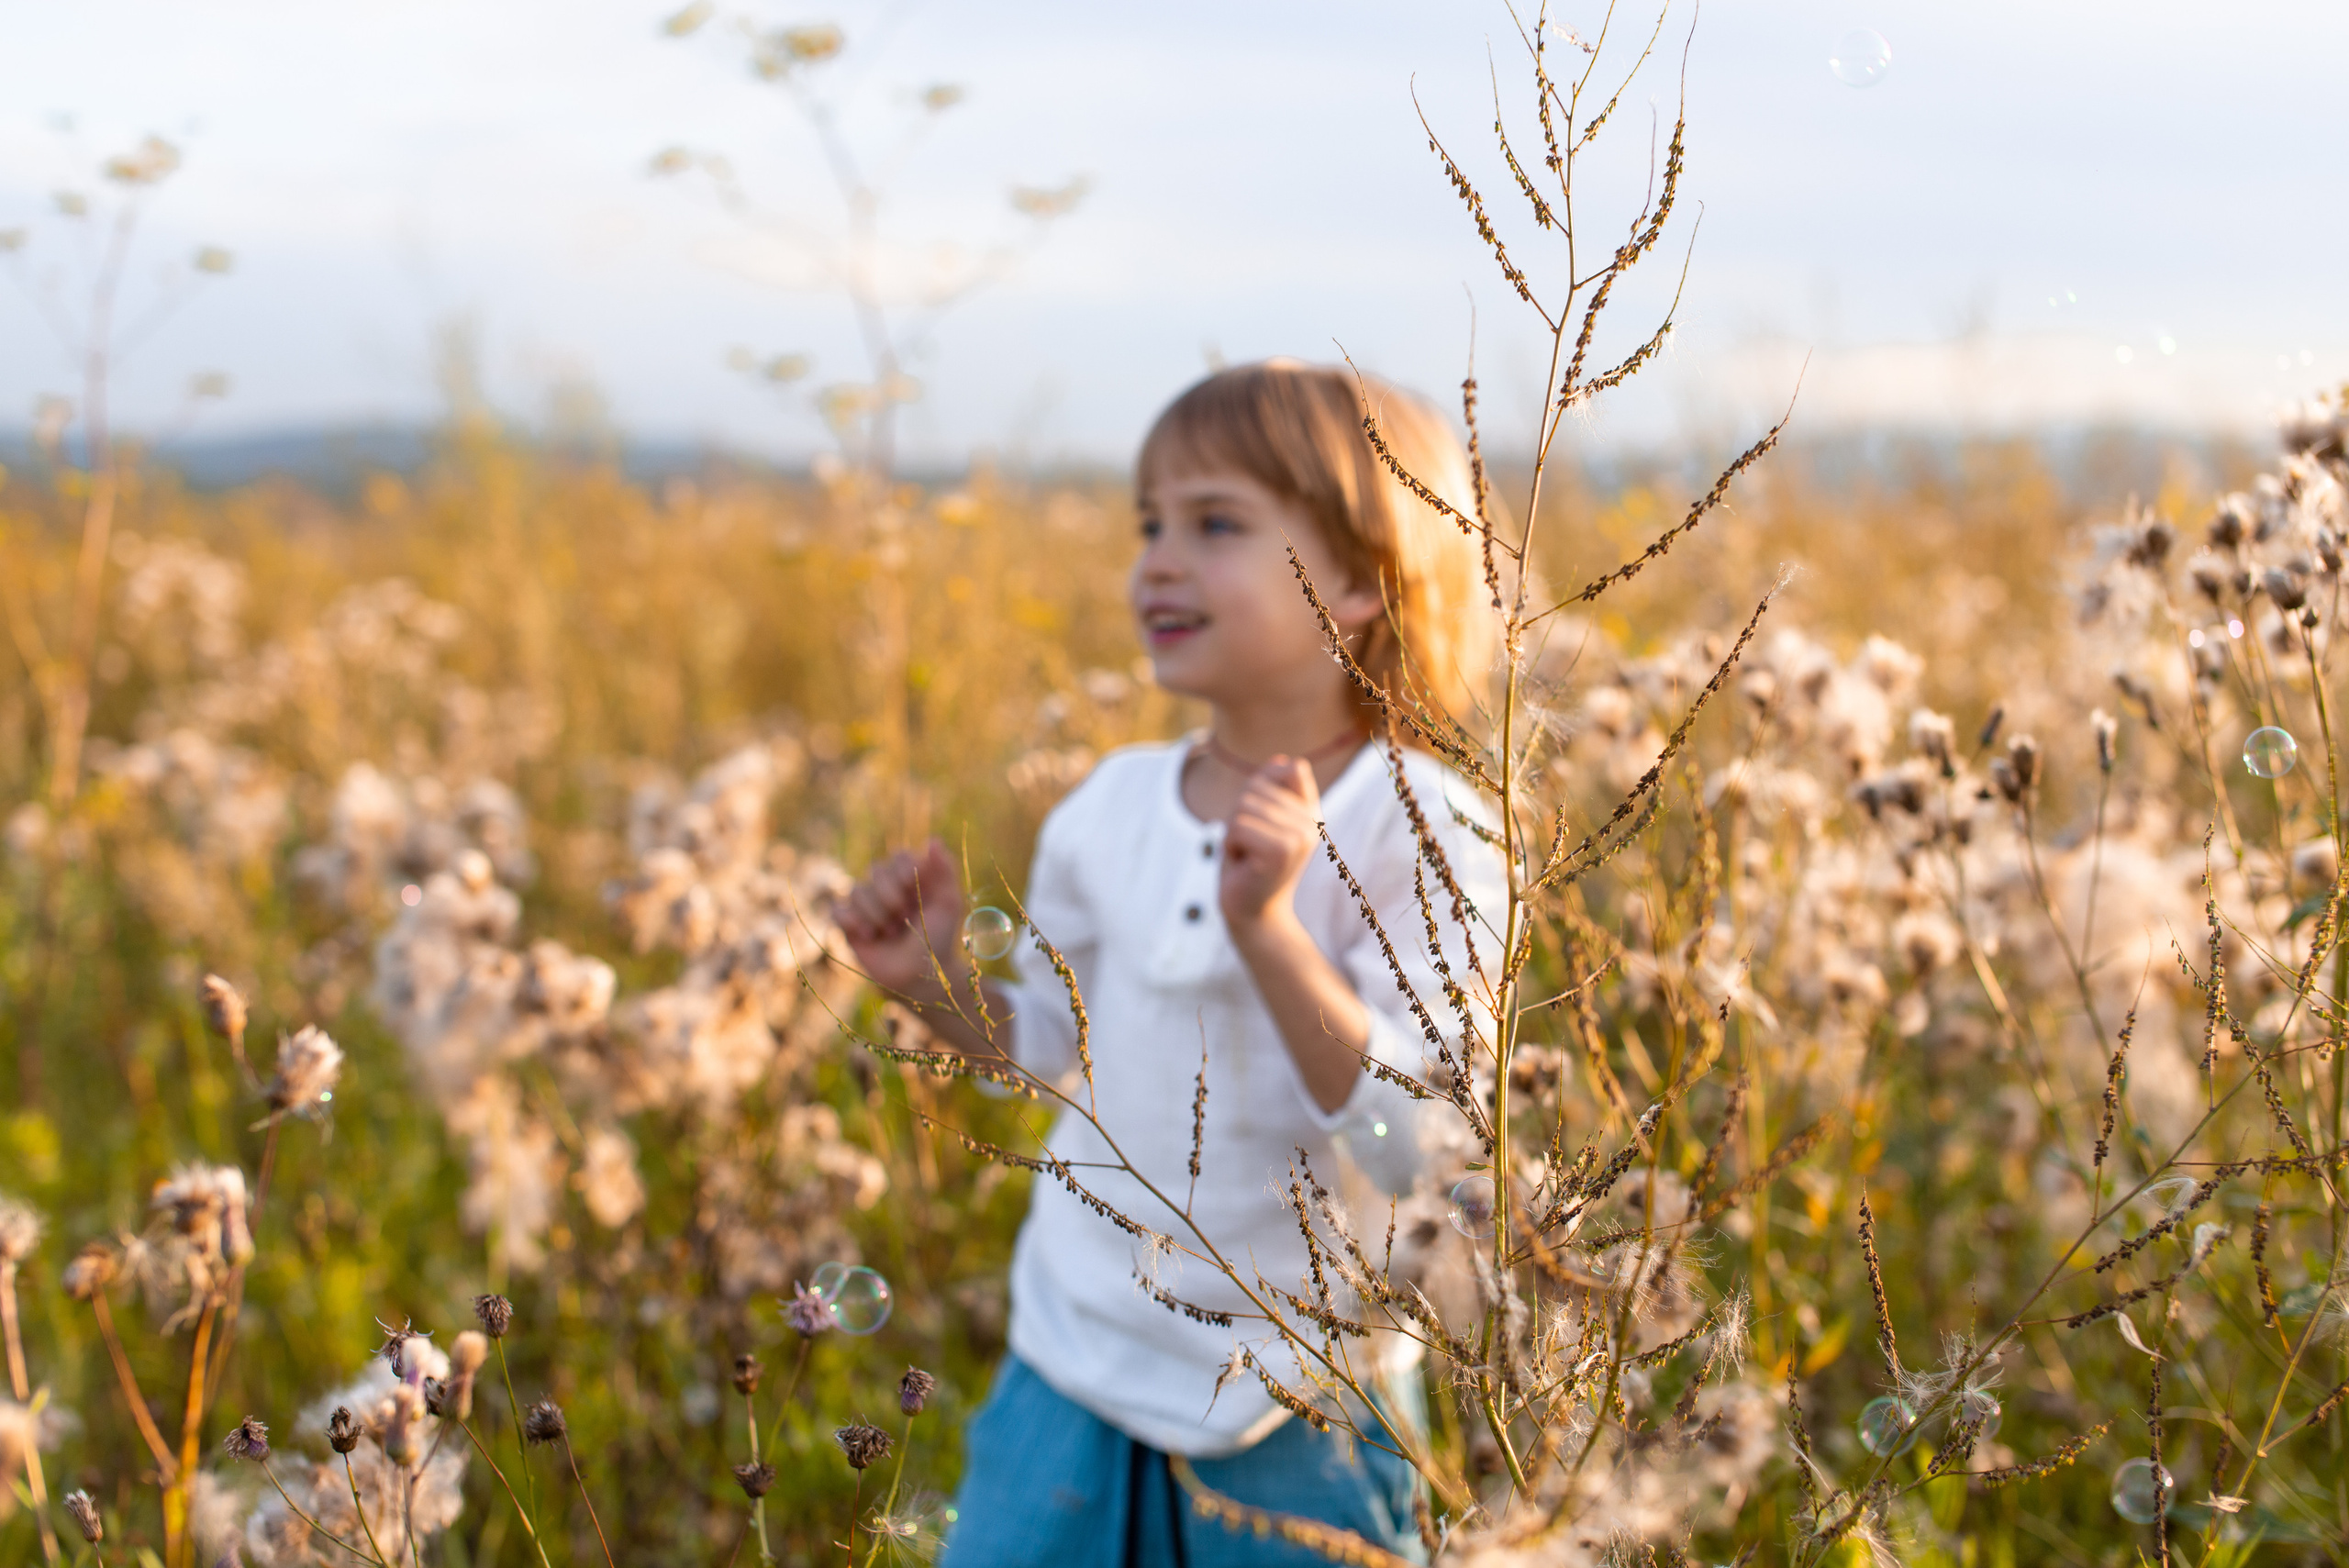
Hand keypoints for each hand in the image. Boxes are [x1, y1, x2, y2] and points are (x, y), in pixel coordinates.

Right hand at [835, 840, 966, 996]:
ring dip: (877, 915)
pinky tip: (867, 935)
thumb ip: (945, 871)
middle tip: (903, 920)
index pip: (899, 857)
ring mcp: (866, 904)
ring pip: (857, 890)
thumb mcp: (949, 906)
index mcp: (910, 877)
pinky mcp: (849, 924)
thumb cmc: (938, 940)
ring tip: (890, 933)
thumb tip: (934, 840)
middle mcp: (886, 886)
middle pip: (875, 870)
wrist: (920, 976)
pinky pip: (837, 910)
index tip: (913, 892)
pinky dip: (850, 920)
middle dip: (891, 898)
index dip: (903, 873)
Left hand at [1220, 756, 1320, 932]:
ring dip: (1233, 832)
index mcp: (1312, 809)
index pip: (1289, 768)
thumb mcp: (1258, 816)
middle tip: (1250, 845)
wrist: (1251, 910)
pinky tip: (1244, 863)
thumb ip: (1270, 785)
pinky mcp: (1283, 852)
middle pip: (1256, 787)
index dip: (1261, 787)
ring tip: (1247, 854)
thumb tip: (1286, 761)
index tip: (1262, 820)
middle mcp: (1313, 821)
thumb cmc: (1249, 861)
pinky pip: (1238, 827)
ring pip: (1244, 807)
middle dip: (1239, 815)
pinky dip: (1230, 845)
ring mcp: (1301, 836)